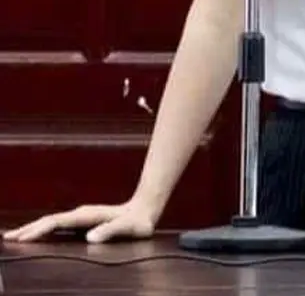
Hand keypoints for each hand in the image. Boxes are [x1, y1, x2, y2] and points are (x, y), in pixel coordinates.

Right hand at [2, 196, 157, 243]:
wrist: (145, 209)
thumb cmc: (138, 222)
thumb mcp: (128, 228)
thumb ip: (111, 231)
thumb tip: (90, 237)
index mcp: (87, 215)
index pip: (57, 223)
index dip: (39, 230)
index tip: (22, 239)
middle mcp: (81, 214)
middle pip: (49, 221)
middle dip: (28, 229)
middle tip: (7, 238)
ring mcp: (80, 217)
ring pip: (51, 222)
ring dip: (32, 229)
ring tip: (13, 237)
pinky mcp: (82, 222)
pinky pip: (58, 226)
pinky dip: (43, 230)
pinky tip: (37, 236)